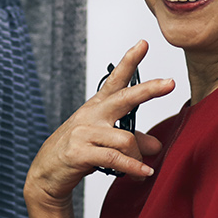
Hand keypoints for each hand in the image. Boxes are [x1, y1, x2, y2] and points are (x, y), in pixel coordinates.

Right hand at [24, 40, 174, 209]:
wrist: (46, 173)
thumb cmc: (77, 152)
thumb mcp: (106, 142)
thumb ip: (133, 140)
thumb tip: (157, 146)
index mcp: (98, 107)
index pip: (115, 80)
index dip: (129, 61)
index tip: (143, 43)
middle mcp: (91, 115)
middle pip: (124, 98)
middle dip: (148, 90)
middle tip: (170, 83)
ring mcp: (83, 132)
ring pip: (126, 139)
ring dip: (139, 157)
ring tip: (143, 169)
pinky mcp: (79, 152)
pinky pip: (114, 158)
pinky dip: (133, 168)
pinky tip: (144, 174)